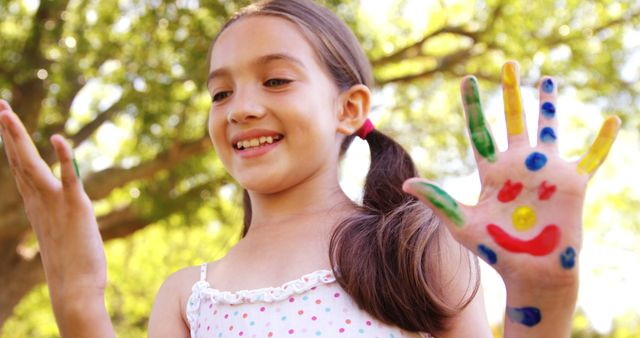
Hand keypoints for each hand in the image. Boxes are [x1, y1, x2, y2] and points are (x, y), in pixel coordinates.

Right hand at [0, 100, 106, 317]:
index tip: (4, 119)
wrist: (75, 288)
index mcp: (36, 204)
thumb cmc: (70, 264)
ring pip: (32, 165)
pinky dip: (64, 158)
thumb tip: (57, 209)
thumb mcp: (58, 231)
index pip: (20, 166)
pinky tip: (60, 139)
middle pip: (19, 160)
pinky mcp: (76, 207)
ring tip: (6, 113)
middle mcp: (39, 200)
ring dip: (20, 138)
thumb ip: (55, 215)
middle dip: (9, 131)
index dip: (12, 142)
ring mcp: (55, 203)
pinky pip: (68, 179)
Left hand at [403, 61, 619, 326]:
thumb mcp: (462, 223)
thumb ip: (438, 200)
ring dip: (547, 104)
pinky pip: (592, 156)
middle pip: (513, 119)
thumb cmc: (495, 250)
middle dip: (510, 91)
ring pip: (548, 128)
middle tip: (507, 63)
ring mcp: (546, 171)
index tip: (467, 80)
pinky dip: (603, 140)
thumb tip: (405, 184)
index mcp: (491, 172)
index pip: (480, 130)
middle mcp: (518, 165)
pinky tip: (612, 120)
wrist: (530, 272)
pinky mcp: (572, 183)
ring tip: (545, 79)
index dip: (473, 105)